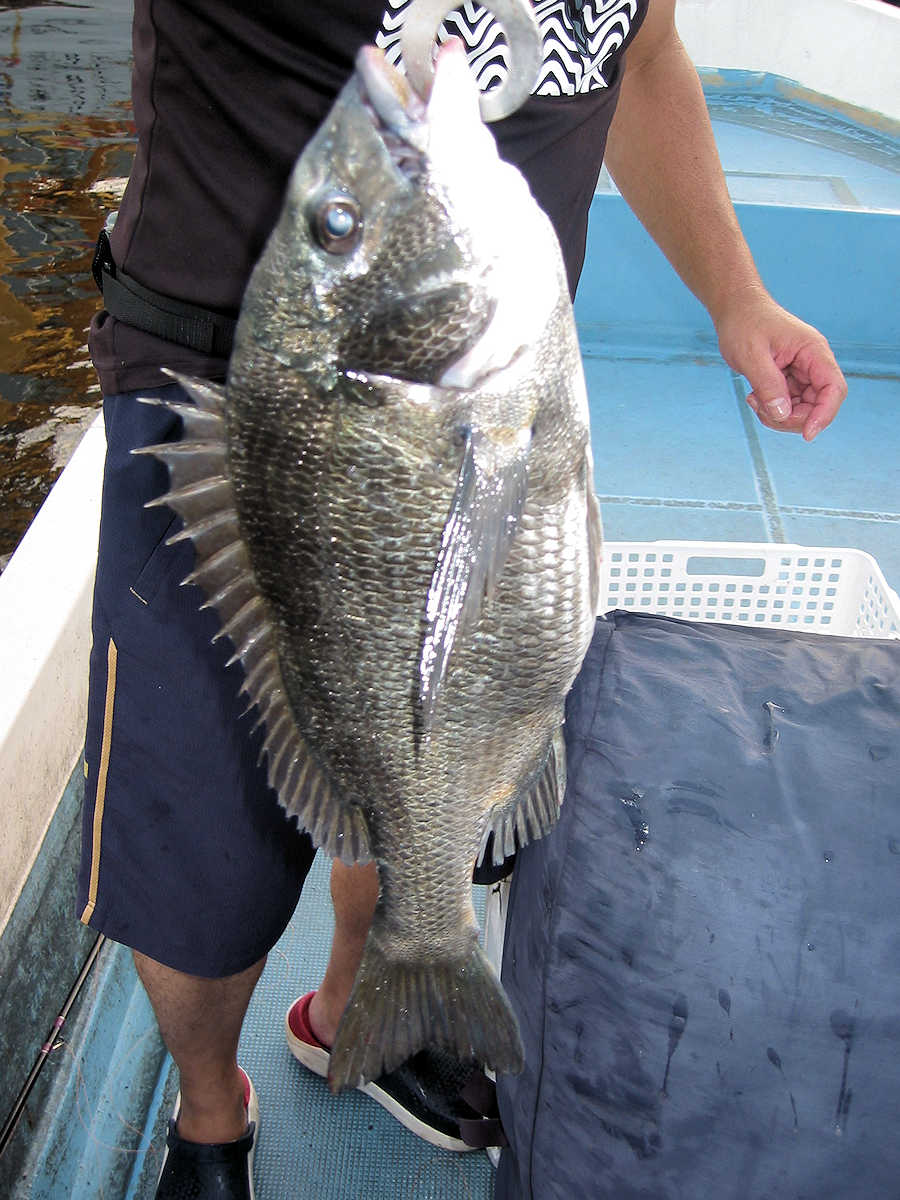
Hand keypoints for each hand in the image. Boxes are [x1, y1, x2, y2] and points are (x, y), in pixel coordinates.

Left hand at [714, 289, 847, 441]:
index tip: (807, 435)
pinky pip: (789, 405)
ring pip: (802, 409)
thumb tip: (783, 414)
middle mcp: (813, 363)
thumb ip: (768, 385)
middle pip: (819, 404)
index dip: (824, 414)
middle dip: (792, 418)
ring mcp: (802, 372)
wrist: (736, 310)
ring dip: (779, 415)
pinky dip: (772, 409)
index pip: (834, 388)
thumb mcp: (752, 356)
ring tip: (754, 399)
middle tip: (762, 409)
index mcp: (813, 351)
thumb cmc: (744, 324)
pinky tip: (754, 397)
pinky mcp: (790, 379)